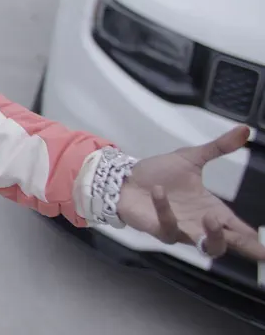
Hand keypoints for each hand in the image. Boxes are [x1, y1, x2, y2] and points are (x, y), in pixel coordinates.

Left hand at [117, 125, 264, 261]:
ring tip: (212, 216)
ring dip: (213, 234)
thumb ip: (218, 147)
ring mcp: (180, 230)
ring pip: (205, 246)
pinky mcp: (159, 229)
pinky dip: (165, 209)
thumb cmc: (159, 173)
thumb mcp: (191, 158)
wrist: (125, 177)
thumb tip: (244, 130)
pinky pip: (168, 227)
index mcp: (211, 209)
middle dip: (242, 246)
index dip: (253, 240)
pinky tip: (159, 191)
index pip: (238, 229)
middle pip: (227, 244)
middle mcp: (199, 224)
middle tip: (254, 243)